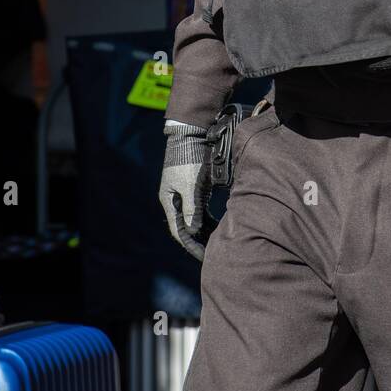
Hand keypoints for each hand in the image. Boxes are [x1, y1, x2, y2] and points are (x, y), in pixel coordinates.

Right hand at [159, 121, 210, 262]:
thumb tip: (193, 230)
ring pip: (194, 218)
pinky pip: (201, 208)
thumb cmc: (188, 159)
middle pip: (187, 226)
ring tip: (219, 240)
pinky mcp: (194, 186)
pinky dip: (209, 217)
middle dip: (199, 240)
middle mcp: (176, 199)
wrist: (191, 134)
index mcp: (170, 200)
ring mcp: (185, 193)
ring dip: (205, 230)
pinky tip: (220, 223)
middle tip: (214, 252)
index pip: (179, 230)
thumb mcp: (191, 184)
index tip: (204, 256)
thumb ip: (192, 208)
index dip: (191, 245)